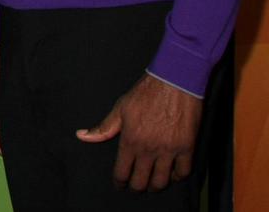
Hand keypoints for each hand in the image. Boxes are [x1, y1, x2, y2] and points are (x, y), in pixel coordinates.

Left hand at [76, 73, 201, 190]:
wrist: (174, 81)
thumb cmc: (144, 93)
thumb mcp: (120, 108)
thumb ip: (103, 128)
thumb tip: (82, 136)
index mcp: (130, 140)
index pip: (121, 172)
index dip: (119, 182)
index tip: (119, 185)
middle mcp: (149, 149)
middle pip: (141, 182)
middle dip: (136, 188)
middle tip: (134, 187)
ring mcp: (169, 150)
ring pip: (162, 181)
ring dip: (155, 186)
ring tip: (151, 184)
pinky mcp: (187, 147)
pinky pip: (183, 172)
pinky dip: (177, 177)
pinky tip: (171, 174)